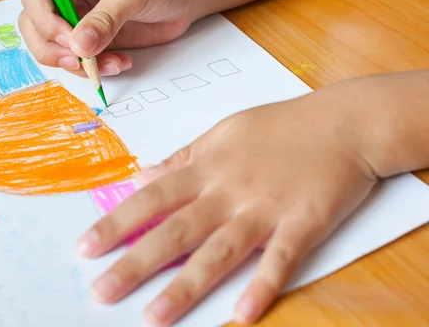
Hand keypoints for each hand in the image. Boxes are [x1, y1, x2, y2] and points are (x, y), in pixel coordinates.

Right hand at [19, 0, 200, 76]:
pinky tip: (119, 63)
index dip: (45, 20)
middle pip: (34, 25)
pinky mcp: (91, 41)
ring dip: (76, 64)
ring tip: (110, 64)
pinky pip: (78, 61)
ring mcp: (77, 20)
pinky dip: (93, 70)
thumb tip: (78, 46)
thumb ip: (105, 19)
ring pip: (52, 48)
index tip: (68, 39)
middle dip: (53, 48)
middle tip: (81, 61)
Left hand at [75, 85, 378, 324]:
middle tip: (101, 291)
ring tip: (154, 316)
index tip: (86, 248)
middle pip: (176, 230)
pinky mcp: (303, 223)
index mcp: (207, 167)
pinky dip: (261, 286)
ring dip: (185, 286)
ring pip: (219, 252)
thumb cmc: (279, 126)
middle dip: (135, 263)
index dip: (117, 223)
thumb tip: (142, 174)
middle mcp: (229, 190)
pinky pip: (279, 259)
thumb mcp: (222, 132)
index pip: (152, 198)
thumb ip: (182, 158)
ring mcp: (265, 208)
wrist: (343, 122)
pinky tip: (240, 316)